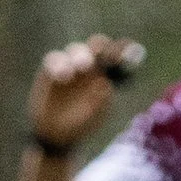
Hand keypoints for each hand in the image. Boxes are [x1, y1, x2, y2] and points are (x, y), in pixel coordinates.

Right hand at [26, 38, 141, 151]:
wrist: (58, 135)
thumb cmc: (82, 123)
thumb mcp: (96, 114)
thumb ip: (101, 98)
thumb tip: (105, 83)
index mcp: (105, 73)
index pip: (116, 55)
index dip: (123, 49)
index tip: (129, 52)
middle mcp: (89, 65)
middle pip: (96, 46)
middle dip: (100, 46)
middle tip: (101, 53)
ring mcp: (70, 65)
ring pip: (75, 49)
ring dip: (81, 55)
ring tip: (83, 66)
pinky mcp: (51, 70)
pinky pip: (54, 59)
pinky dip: (59, 64)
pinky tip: (63, 76)